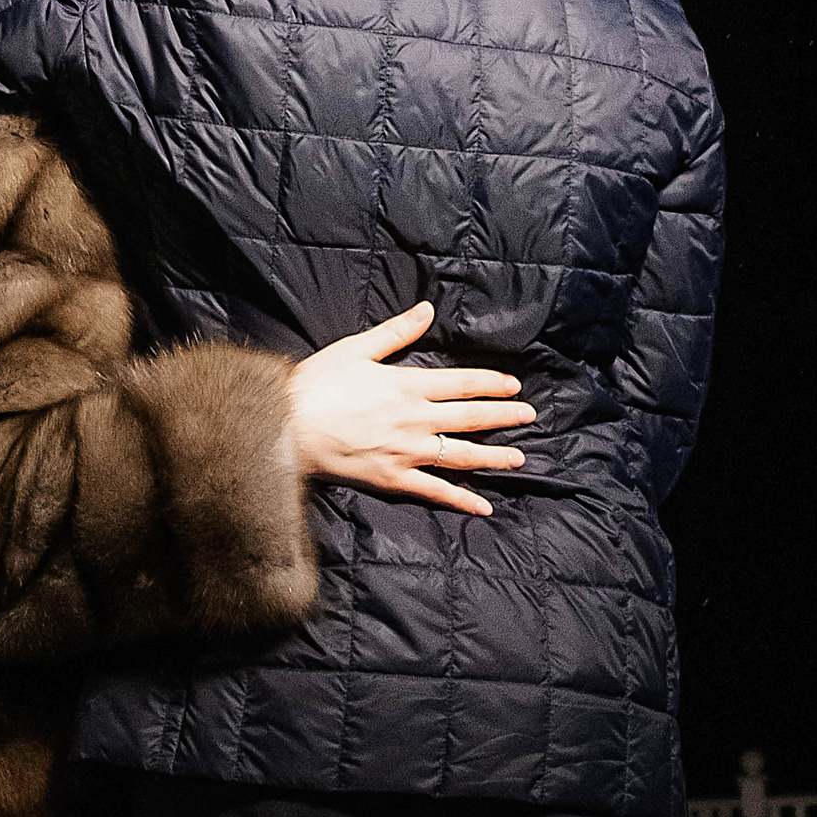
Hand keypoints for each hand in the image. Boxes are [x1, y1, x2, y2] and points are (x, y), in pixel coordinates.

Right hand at [285, 303, 534, 517]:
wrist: (287, 426)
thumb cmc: (318, 383)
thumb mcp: (357, 348)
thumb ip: (397, 331)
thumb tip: (428, 309)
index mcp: (408, 385)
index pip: (463, 384)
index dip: (492, 384)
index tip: (514, 386)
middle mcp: (416, 419)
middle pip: (470, 418)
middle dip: (504, 417)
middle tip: (529, 417)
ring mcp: (407, 452)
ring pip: (461, 455)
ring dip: (493, 457)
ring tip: (519, 459)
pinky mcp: (393, 479)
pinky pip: (435, 492)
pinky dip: (461, 500)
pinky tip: (484, 506)